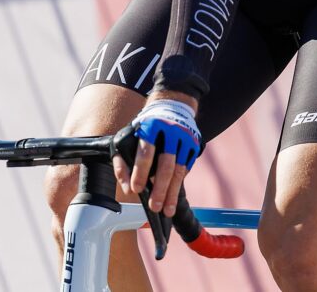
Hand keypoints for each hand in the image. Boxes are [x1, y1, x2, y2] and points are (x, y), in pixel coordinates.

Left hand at [113, 94, 200, 216]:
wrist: (171, 107)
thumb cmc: (145, 128)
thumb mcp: (127, 137)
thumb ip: (122, 162)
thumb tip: (127, 187)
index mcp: (150, 127)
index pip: (145, 152)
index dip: (140, 172)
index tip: (136, 189)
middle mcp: (170, 132)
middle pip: (166, 165)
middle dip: (160, 189)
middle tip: (154, 207)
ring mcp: (185, 139)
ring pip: (179, 171)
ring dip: (172, 193)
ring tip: (166, 210)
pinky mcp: (194, 145)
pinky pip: (186, 169)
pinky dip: (179, 184)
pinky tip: (173, 198)